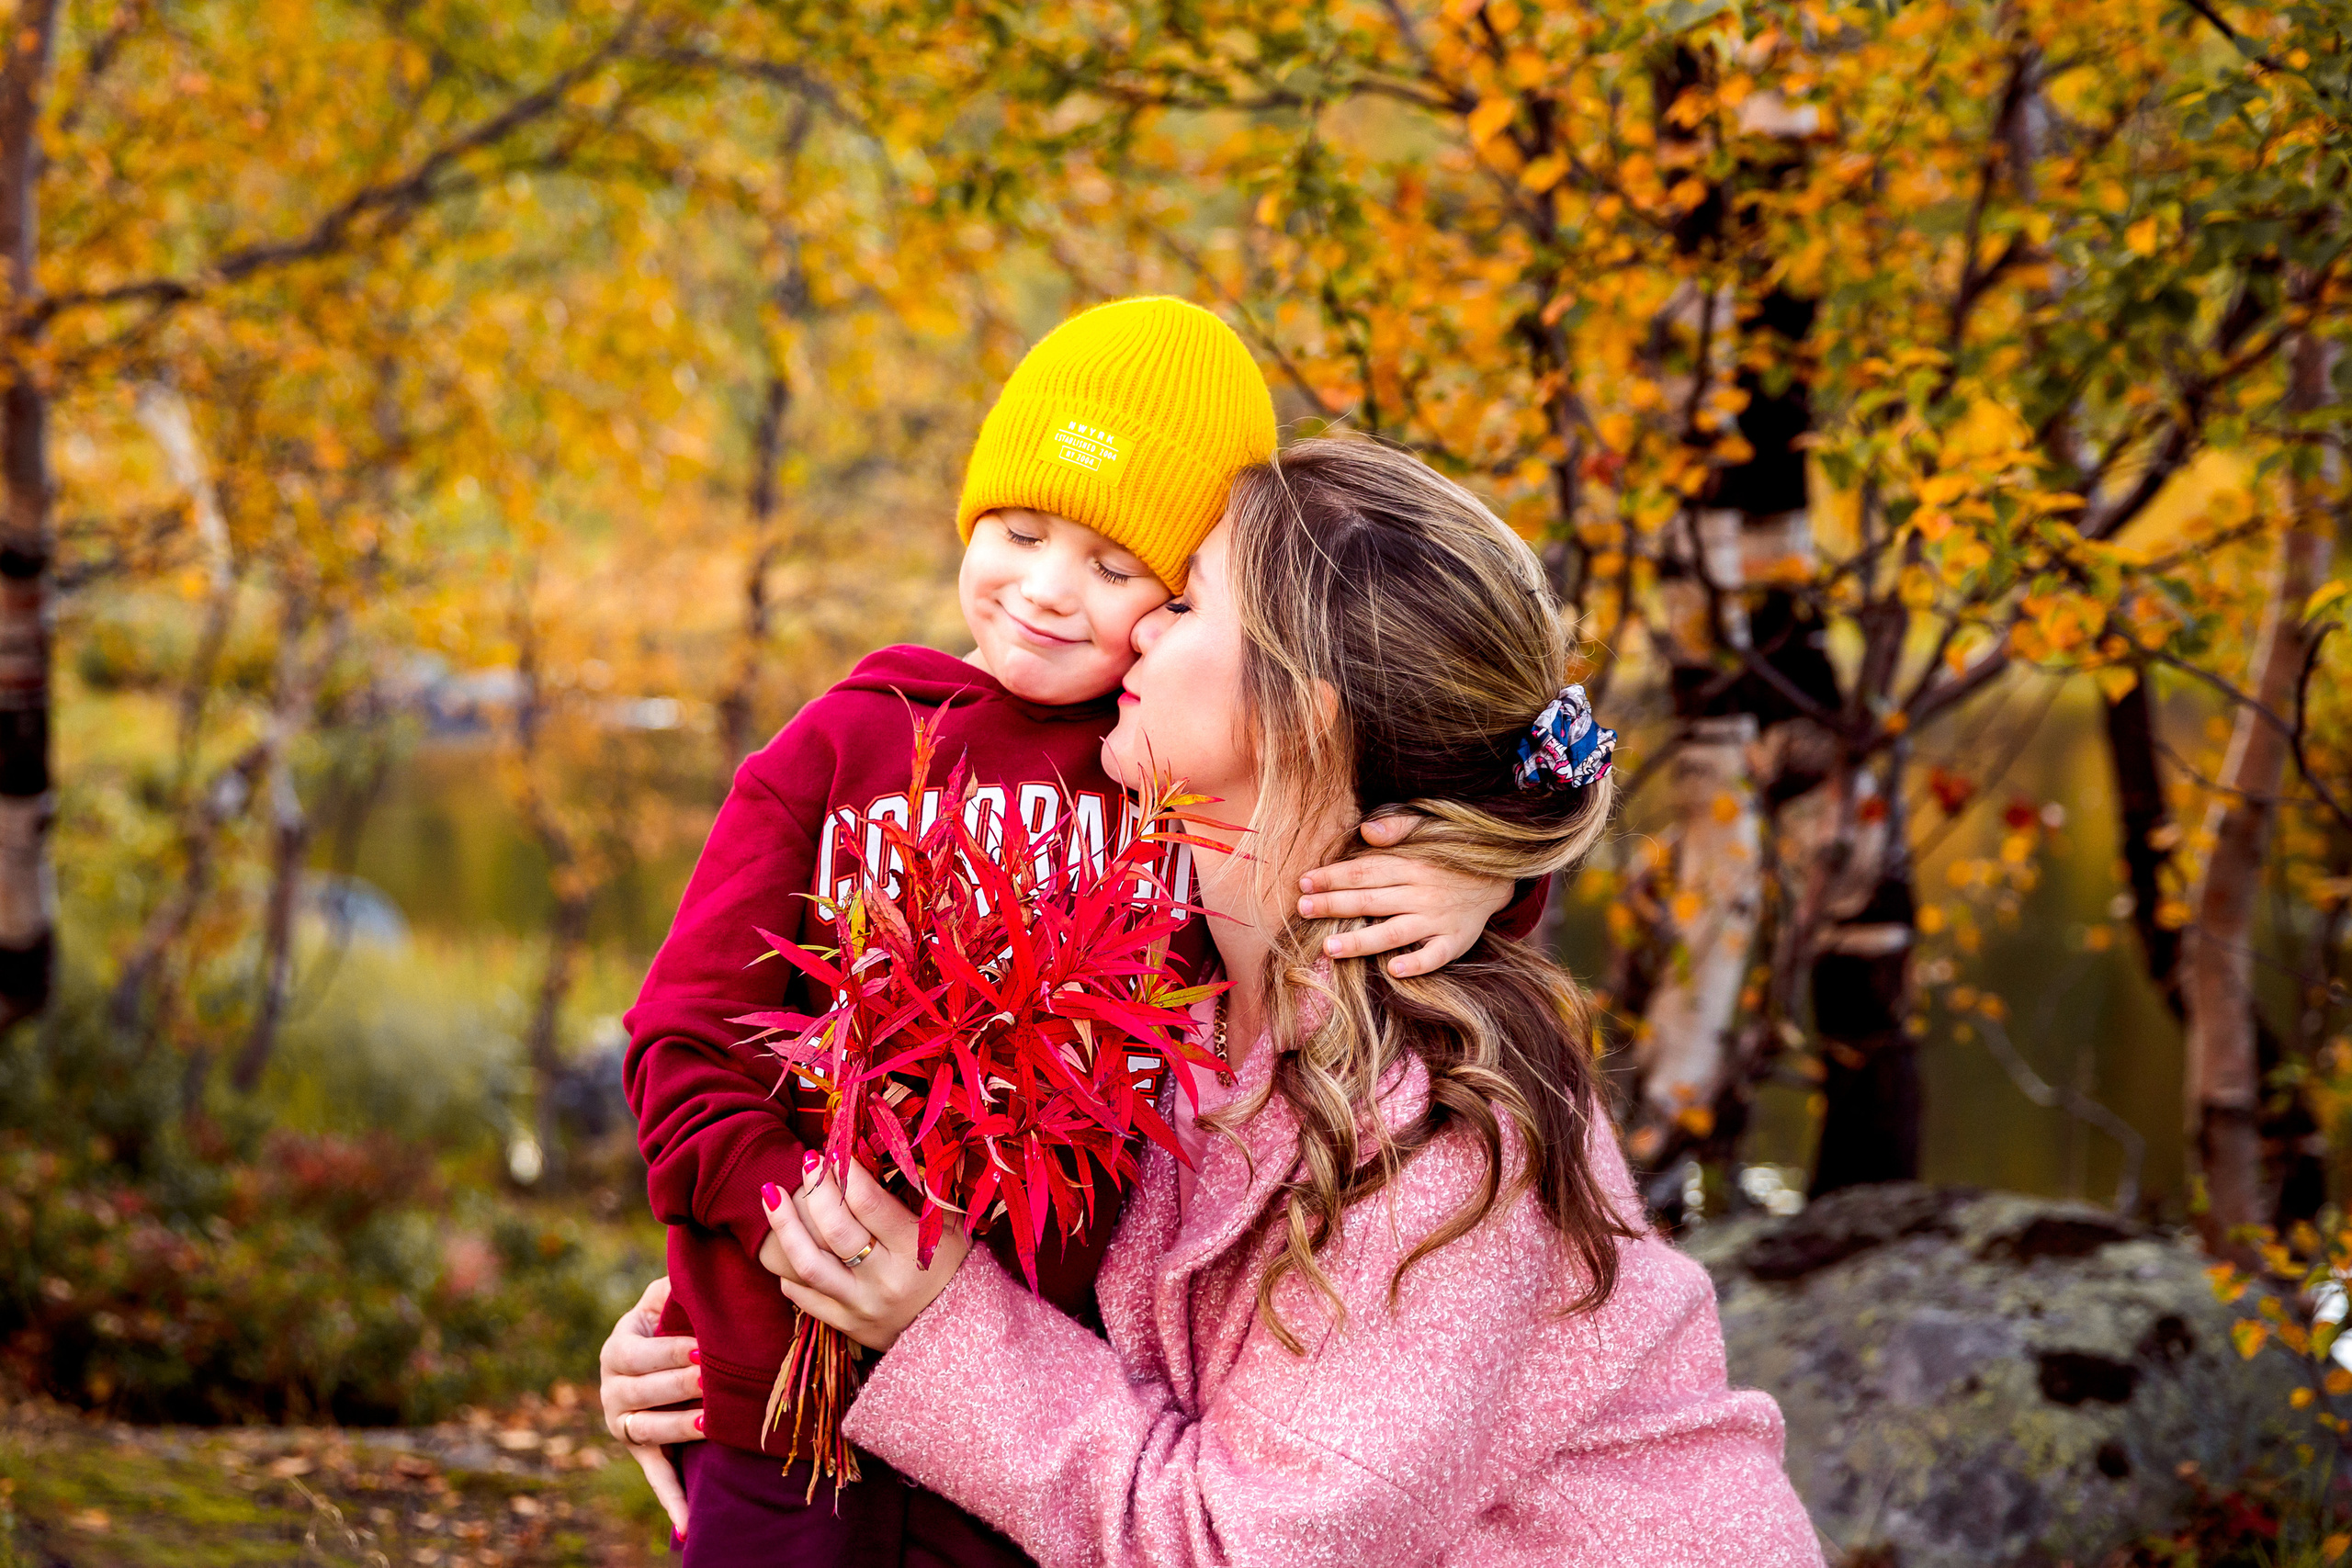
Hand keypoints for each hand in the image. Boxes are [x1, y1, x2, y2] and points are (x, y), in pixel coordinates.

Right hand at [597, 1275, 701, 1537]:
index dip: (671, 1351)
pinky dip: (671, 1500)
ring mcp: (623, 1423)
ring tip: (708, 1421)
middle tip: (711, 1380)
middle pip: (642, 1392)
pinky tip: (688, 1525)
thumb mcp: (663, 1296)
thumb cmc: (671, 1317)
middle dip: (678, 1386)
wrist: (656, 1352)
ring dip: (677, 1428)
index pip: (640, 1353)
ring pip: (647, 1430)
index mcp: (618, 1347)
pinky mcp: (640, 1451)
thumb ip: (672, 1285)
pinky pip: (655, 1476)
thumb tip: (691, 1269)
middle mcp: (611, 1388)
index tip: (704, 1348)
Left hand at [761, 1152, 972, 1353]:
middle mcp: (883, 1281)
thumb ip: (918, 1194)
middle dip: (815, 1188)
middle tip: (806, 1160)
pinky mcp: (845, 1325)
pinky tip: (787, 1242)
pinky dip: (789, 1268)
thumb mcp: (948, 1227)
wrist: (959, 1333)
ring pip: (808, 1264)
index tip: (835, 1150)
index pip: (869, 1204)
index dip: (846, 1172)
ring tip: (770, 1193)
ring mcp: (860, 1306)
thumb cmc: (954, 1267)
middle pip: (835, 1229)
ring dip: (784, 1225)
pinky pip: (803, 1296)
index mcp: (914, 1251)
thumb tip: (876, 1153)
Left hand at [1297, 814, 1513, 976]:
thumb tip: (1367, 831)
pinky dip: (1417, 963)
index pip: (1364, 871)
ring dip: (1362, 941)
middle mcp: (1422, 893)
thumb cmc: (1452, 852)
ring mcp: (1439, 919)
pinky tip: (1393, 970)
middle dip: (1335, 905)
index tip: (1304, 882)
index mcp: (1411, 864)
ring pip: (1395, 932)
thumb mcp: (1430, 827)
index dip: (1333, 877)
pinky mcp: (1456, 940)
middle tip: (1302, 909)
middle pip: (1371, 900)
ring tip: (1330, 947)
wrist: (1499, 876)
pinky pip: (1436, 955)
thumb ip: (1398, 826)